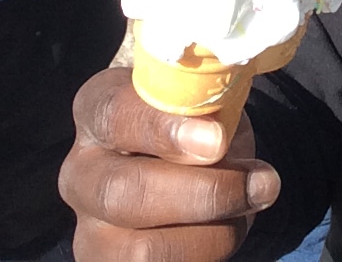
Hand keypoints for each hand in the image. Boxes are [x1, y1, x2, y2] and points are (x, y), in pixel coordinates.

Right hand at [60, 68, 280, 261]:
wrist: (185, 154)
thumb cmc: (196, 115)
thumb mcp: (202, 95)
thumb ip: (206, 105)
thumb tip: (222, 132)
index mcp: (95, 109)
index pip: (115, 115)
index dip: (164, 130)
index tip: (216, 140)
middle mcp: (79, 171)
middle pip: (123, 194)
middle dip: (202, 193)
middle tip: (262, 181)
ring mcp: (89, 229)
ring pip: (140, 251)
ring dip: (215, 232)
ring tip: (255, 202)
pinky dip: (209, 252)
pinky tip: (233, 225)